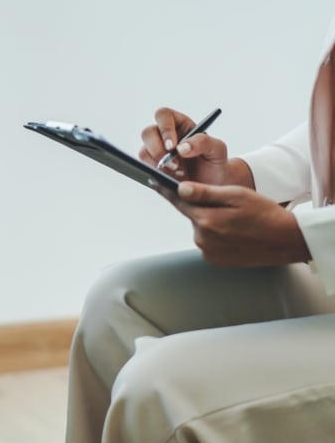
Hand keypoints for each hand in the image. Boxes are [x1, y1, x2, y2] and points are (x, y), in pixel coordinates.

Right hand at [138, 107, 251, 186]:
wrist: (211, 184)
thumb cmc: (215, 163)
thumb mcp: (218, 149)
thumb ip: (203, 142)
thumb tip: (181, 148)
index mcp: (180, 124)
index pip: (164, 115)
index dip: (164, 128)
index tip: (172, 147)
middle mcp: (164, 135)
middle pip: (147, 132)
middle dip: (157, 149)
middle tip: (173, 164)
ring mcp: (155, 151)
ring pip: (143, 151)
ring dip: (157, 164)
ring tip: (177, 172)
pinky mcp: (151, 166)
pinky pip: (144, 167)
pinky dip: (155, 173)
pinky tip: (171, 177)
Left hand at [170, 182, 309, 266]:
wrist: (287, 240)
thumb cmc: (265, 214)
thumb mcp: (237, 195)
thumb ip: (206, 193)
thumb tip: (180, 188)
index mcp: (206, 220)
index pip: (179, 201)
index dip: (168, 190)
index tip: (155, 182)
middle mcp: (203, 239)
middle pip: (192, 215)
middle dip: (202, 207)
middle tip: (226, 205)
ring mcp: (208, 251)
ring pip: (201, 228)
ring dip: (210, 221)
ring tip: (235, 220)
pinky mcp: (215, 260)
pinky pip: (209, 241)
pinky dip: (216, 235)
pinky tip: (234, 232)